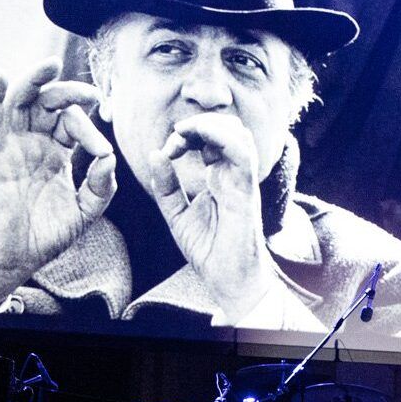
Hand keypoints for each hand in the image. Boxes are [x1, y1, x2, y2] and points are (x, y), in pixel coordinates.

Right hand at [0, 59, 113, 308]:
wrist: (12, 260)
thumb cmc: (45, 236)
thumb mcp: (84, 212)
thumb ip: (100, 187)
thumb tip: (108, 156)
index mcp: (56, 153)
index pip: (73, 122)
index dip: (89, 125)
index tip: (101, 146)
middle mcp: (33, 144)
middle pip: (47, 103)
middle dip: (67, 91)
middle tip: (90, 93)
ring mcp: (12, 147)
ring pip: (20, 103)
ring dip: (33, 81)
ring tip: (50, 64)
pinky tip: (0, 77)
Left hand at [144, 113, 275, 322]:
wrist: (227, 279)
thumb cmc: (209, 250)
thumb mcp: (176, 213)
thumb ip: (166, 185)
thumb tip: (155, 153)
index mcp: (220, 176)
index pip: (213, 137)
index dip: (190, 132)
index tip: (168, 147)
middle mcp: (234, 174)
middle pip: (229, 127)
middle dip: (200, 122)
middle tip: (176, 137)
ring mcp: (242, 180)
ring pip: (238, 132)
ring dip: (209, 124)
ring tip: (184, 134)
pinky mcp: (246, 190)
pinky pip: (241, 153)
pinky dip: (220, 137)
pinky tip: (198, 140)